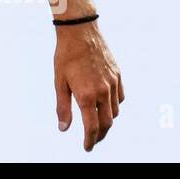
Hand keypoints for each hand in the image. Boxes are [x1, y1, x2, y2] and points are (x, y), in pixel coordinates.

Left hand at [54, 22, 123, 151]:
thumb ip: (63, 107)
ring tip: (98, 123)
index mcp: (87, 95)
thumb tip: (63, 129)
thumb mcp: (59, 82)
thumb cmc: (65, 56)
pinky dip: (115, 105)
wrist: (80, 31)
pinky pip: (120, 97)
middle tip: (93, 140)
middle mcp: (103, 91)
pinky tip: (107, 105)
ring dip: (108, 120)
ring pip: (115, 111)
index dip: (90, 140)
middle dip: (100, 135)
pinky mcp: (118, 74)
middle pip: (107, 123)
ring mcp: (112, 83)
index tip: (87, 148)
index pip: (92, 127)